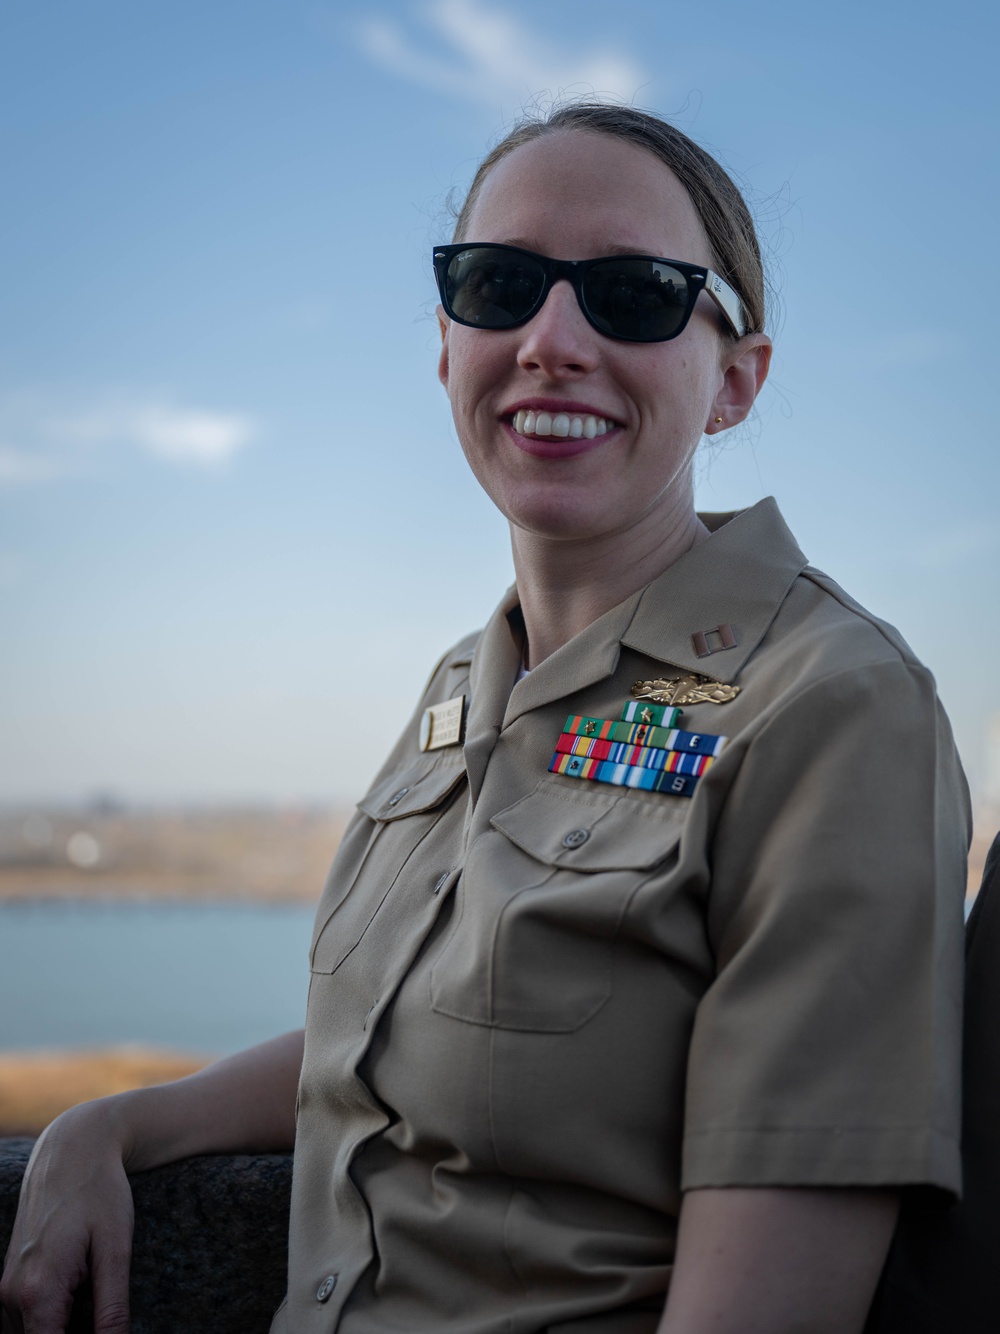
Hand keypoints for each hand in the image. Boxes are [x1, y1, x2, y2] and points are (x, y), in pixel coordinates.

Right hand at [1, 1101, 134, 1333]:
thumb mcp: (116, 1248)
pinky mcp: (11, 1278)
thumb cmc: (99, 1190)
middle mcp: (12, 1296)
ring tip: (95, 1291)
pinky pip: (29, 1316)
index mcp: (37, 1293)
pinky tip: (83, 1287)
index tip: (106, 1330)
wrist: (73, 1146)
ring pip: (34, 1333)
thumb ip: (112, 1308)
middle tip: (105, 1303)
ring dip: (63, 1327)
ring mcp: (7, 1287)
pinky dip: (54, 1316)